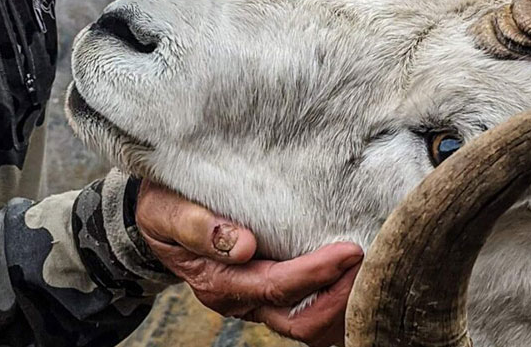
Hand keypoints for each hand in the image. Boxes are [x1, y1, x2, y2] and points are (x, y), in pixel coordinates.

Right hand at [136, 182, 361, 346]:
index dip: (315, 272)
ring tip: (370, 271)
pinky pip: (308, 311)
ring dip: (342, 304)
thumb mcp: (166, 209)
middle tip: (370, 263)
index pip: (275, 286)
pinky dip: (336, 302)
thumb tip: (242, 245)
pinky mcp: (270, 293)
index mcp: (217, 281)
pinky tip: (355, 278)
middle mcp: (240, 299)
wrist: (160, 213)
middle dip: (339, 298)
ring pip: (308, 324)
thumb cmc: (164, 206)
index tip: (348, 251)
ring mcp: (256, 301)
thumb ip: (196, 226)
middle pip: (300, 320)